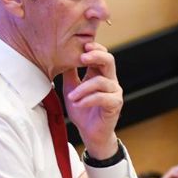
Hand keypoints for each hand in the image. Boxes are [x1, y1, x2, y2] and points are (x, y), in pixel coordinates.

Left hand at [63, 42, 123, 159]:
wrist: (89, 132)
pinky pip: (102, 97)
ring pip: (101, 82)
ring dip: (83, 89)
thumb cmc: (82, 110)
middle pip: (109, 60)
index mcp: (100, 74)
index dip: (95, 48)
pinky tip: (78, 104)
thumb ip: (70, 73)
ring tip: (71, 97)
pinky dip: (88, 100)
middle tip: (82, 58)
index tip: (83, 46)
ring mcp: (114, 92)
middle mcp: (110, 80)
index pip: (102, 54)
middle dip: (96, 56)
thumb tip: (61, 56)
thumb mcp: (71, 88)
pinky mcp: (115, 104)